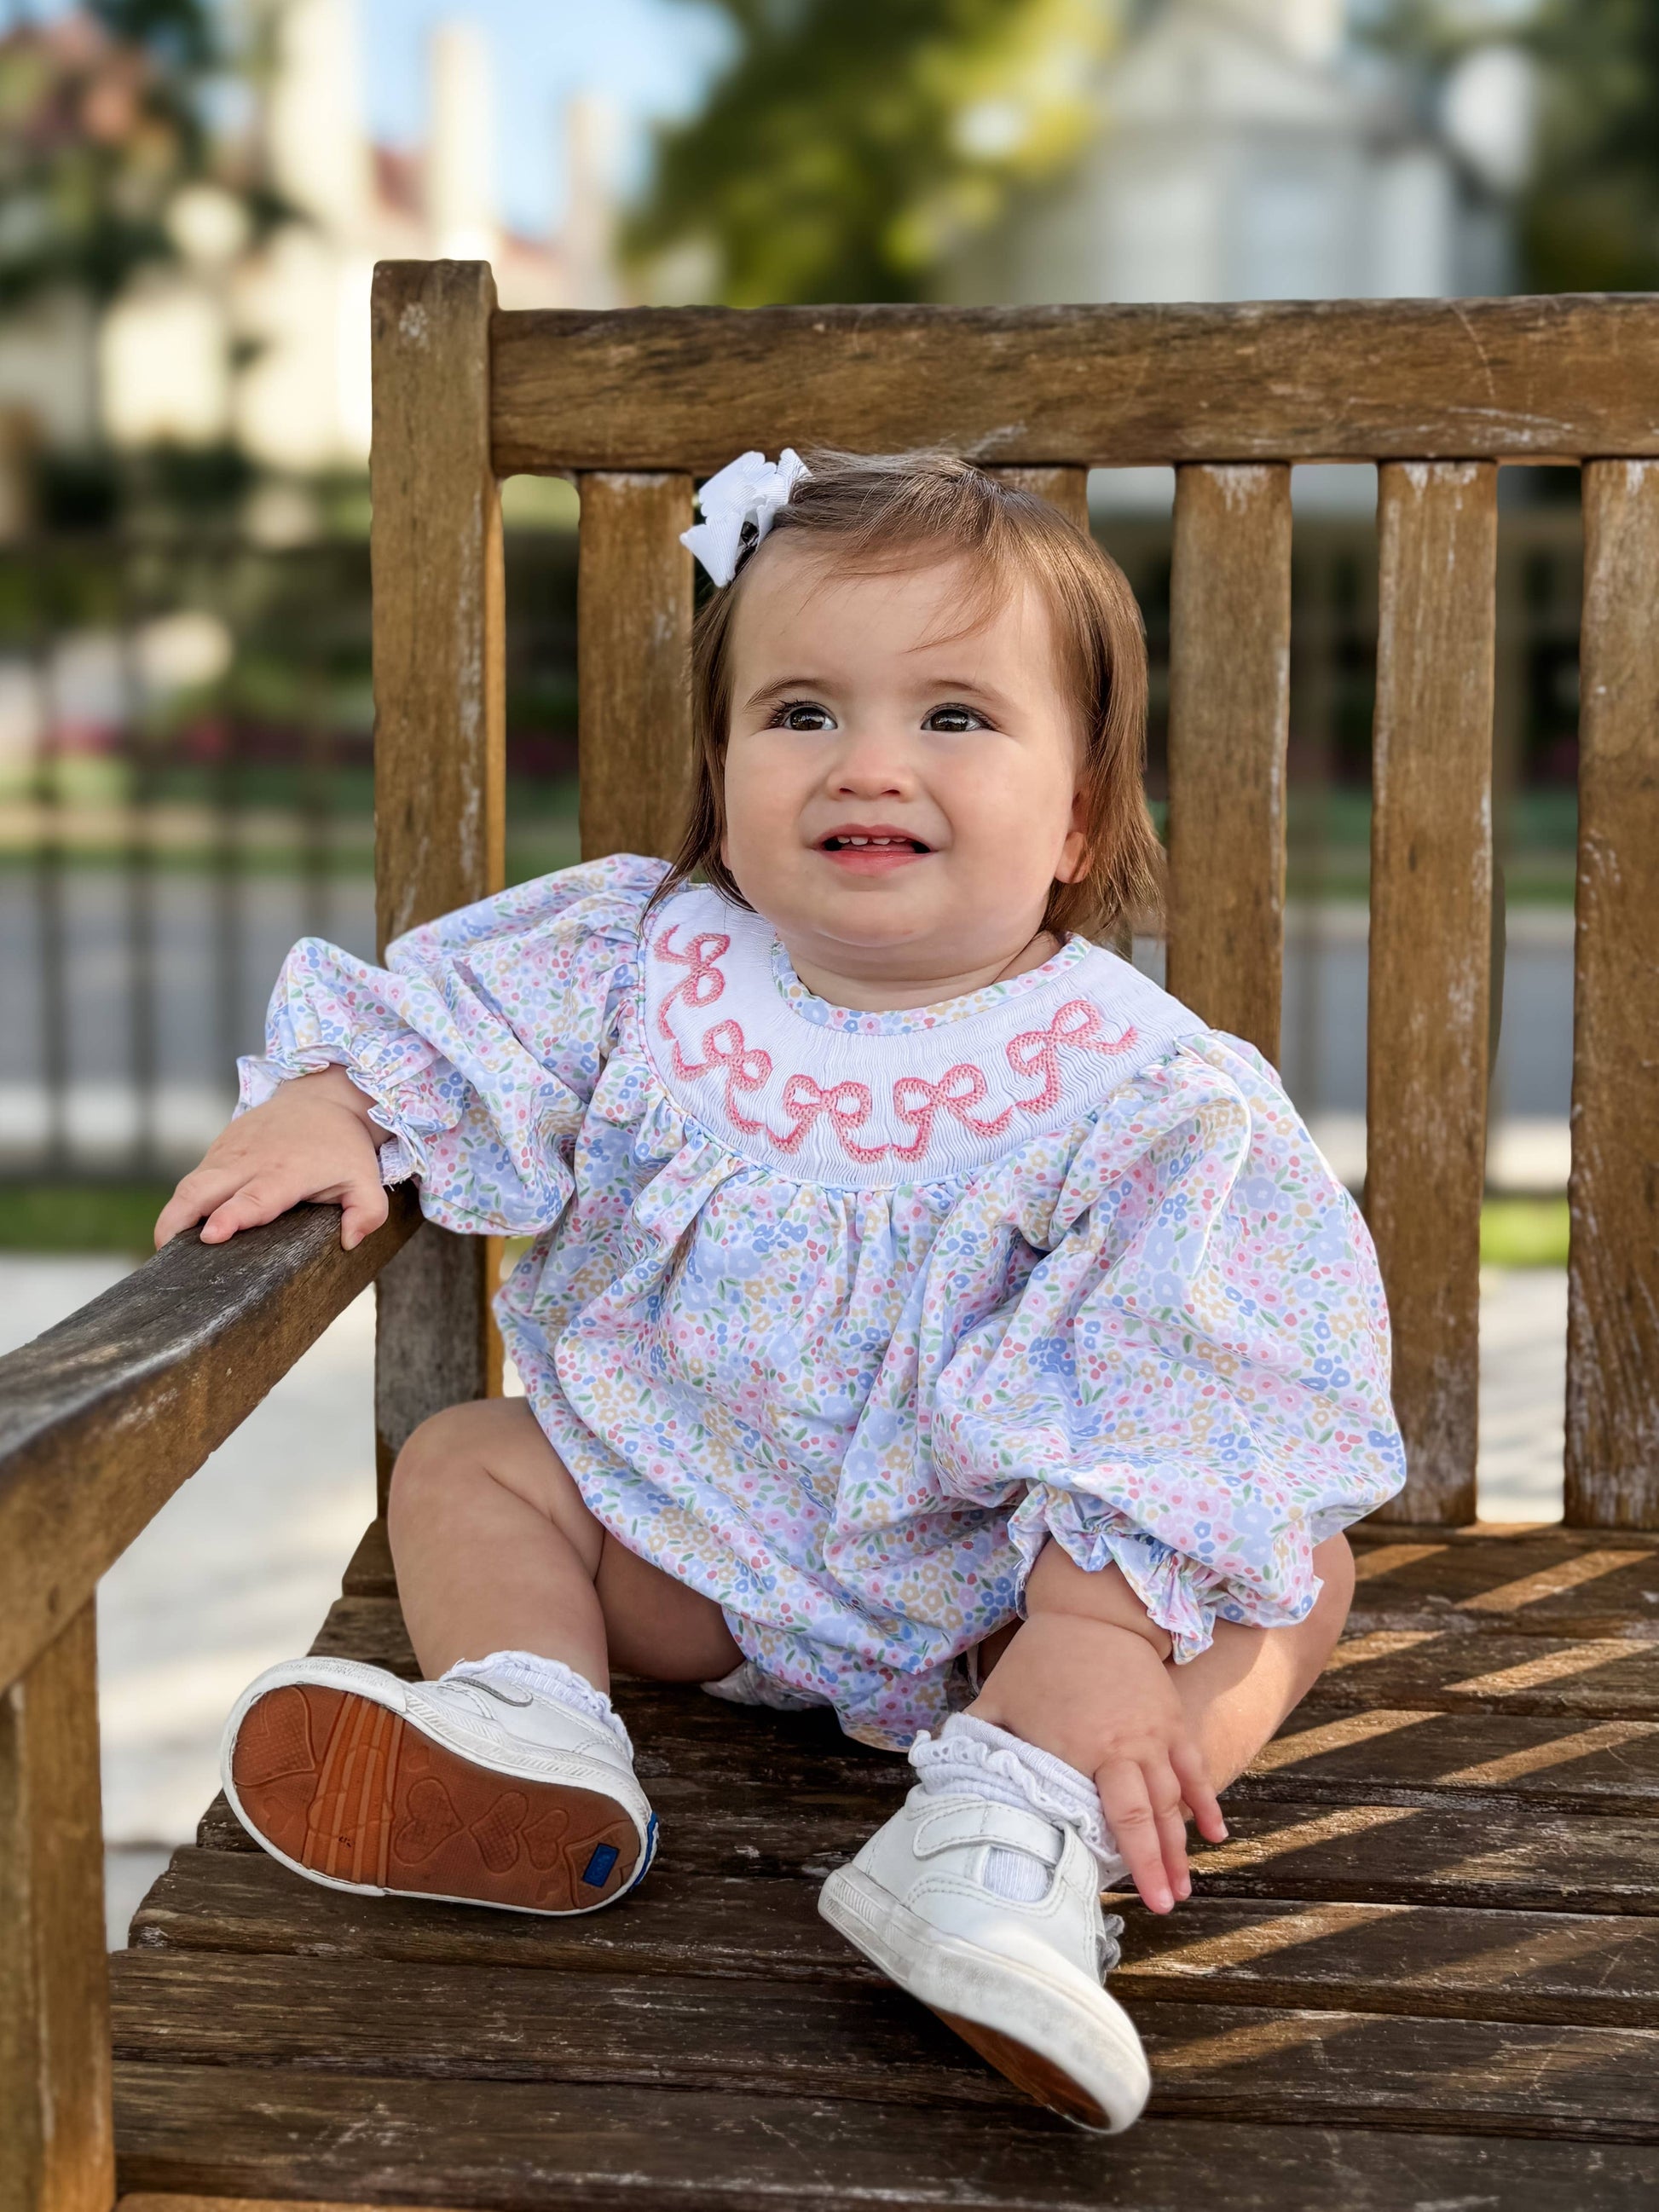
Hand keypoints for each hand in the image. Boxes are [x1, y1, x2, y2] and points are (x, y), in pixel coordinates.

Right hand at [154, 1067, 389, 1251]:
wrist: (322, 1099)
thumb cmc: (343, 1148)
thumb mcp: (367, 1179)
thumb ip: (367, 1212)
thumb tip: (349, 1242)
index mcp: (286, 1172)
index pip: (253, 1198)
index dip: (231, 1217)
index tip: (211, 1235)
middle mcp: (251, 1161)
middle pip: (202, 1190)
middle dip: (178, 1221)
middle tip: (165, 1254)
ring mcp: (230, 1153)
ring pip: (190, 1185)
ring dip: (173, 1215)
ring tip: (165, 1248)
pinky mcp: (220, 1149)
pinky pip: (195, 1177)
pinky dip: (183, 1202)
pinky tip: (181, 1228)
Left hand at [971, 1612, 1227, 1914]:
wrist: (1091, 1611)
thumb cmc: (1040, 1659)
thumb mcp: (998, 1699)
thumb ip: (977, 1742)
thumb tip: (941, 1776)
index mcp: (1082, 1748)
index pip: (1110, 1815)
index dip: (1124, 1857)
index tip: (1130, 1898)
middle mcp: (1125, 1746)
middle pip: (1149, 1815)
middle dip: (1159, 1864)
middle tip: (1165, 1905)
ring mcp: (1155, 1733)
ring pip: (1175, 1799)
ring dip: (1181, 1845)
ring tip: (1183, 1886)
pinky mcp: (1173, 1719)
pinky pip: (1195, 1767)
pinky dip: (1206, 1801)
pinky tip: (1215, 1833)